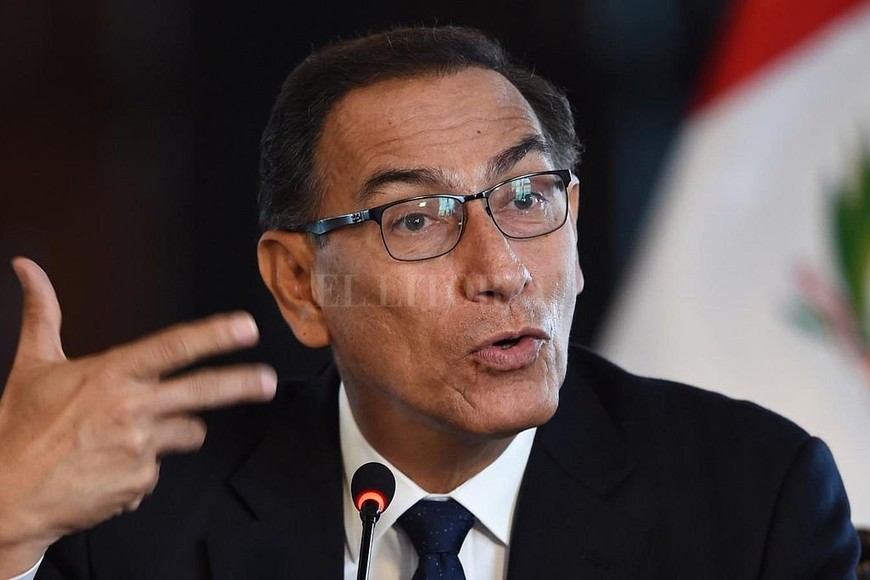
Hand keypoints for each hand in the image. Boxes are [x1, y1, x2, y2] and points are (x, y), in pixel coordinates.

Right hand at [0, 258, 276, 574]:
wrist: (7, 498)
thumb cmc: (18, 428)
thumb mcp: (33, 366)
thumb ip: (43, 313)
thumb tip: (28, 267)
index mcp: (111, 374)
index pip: (172, 347)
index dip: (214, 336)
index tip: (247, 328)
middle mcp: (132, 408)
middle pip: (203, 392)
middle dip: (242, 384)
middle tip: (268, 382)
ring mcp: (139, 448)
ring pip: (187, 432)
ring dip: (173, 433)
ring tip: (125, 438)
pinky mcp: (141, 483)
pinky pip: (158, 468)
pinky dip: (141, 468)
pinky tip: (108, 468)